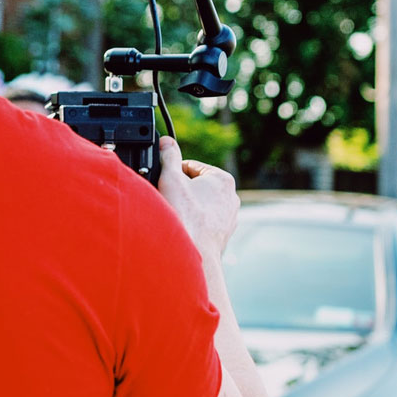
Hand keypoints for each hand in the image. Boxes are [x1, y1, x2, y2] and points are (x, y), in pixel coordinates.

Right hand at [156, 136, 239, 261]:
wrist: (192, 254)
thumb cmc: (184, 216)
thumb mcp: (171, 178)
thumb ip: (168, 155)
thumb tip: (166, 142)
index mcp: (223, 179)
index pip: (191, 167)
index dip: (173, 173)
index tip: (165, 184)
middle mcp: (231, 198)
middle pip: (196, 186)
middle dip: (181, 191)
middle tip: (168, 200)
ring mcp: (229, 218)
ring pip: (200, 205)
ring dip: (187, 207)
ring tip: (175, 216)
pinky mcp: (223, 235)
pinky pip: (204, 223)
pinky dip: (193, 223)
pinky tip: (183, 228)